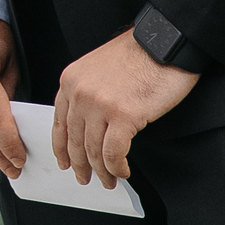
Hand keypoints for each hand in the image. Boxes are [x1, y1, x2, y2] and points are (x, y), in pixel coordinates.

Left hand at [52, 28, 199, 187]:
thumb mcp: (98, 68)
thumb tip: (88, 123)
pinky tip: (123, 172)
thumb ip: (87, 92)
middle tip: (85, 178)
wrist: (164, 43)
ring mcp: (100, 105)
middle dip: (80, 165)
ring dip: (101, 171)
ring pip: (93, 150)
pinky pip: (114, 152)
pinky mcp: (124, 116)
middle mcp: (80, 93)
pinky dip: (117, 167)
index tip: (65, 162)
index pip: (60, 122)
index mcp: (70, 80)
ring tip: (109, 181)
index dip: (62, 147)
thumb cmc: (138, 55)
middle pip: (74, 140)